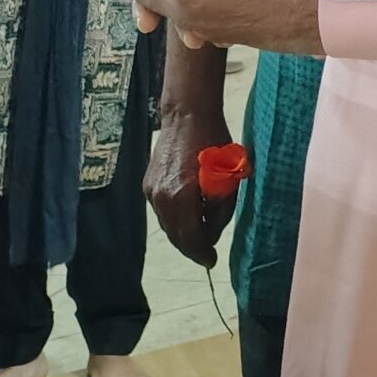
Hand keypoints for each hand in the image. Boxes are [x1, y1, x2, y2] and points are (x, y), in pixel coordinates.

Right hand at [146, 109, 234, 268]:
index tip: (212, 261)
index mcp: (182, 198)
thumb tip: (211, 234)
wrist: (187, 115)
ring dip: (183, 234)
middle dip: (192, 247)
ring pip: (168, 225)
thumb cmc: (215, 143)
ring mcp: (151, 191)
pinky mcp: (148, 184)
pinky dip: (176, 219)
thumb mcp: (229, 180)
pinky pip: (163, 211)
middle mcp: (161, 199)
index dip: (202, 253)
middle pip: (176, 236)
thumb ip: (221, 211)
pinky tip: (189, 218)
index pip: (191, 239)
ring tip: (200, 237)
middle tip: (207, 254)